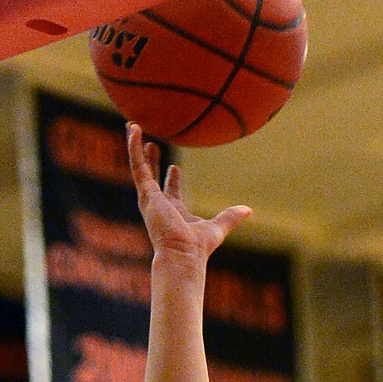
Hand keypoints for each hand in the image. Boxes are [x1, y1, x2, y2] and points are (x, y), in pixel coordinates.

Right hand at [126, 123, 249, 262]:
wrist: (182, 254)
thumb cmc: (198, 247)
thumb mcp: (218, 227)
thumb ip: (231, 217)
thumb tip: (248, 211)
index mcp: (175, 211)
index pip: (171, 192)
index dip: (172, 179)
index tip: (174, 167)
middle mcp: (160, 205)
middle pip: (152, 178)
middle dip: (150, 161)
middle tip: (150, 144)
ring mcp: (151, 199)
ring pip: (140, 167)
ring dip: (136, 147)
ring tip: (133, 126)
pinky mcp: (146, 194)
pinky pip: (138, 166)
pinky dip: (134, 147)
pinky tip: (134, 129)